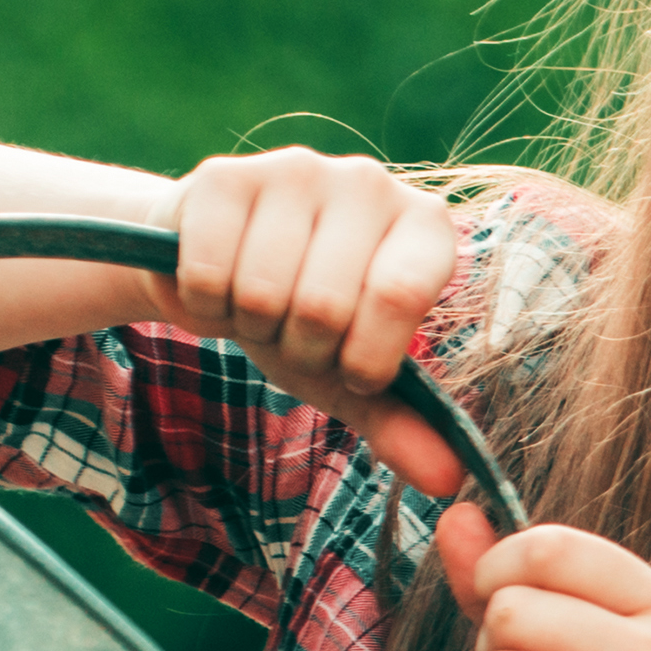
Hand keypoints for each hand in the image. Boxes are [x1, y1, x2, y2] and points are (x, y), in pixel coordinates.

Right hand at [157, 149, 469, 499]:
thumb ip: (402, 426)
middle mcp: (371, 183)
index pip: (400, 296)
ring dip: (251, 325)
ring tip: (258, 305)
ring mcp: (298, 169)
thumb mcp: (351, 376)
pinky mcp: (224, 174)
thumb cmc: (298, 321)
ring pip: (264, 292)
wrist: (212, 267)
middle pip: (325, 305)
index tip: (348, 366)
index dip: (362, 357)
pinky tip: (218, 285)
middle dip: (300, 347)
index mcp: (424, 225)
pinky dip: (205, 305)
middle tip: (293, 331)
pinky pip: (209, 273)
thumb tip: (446, 481)